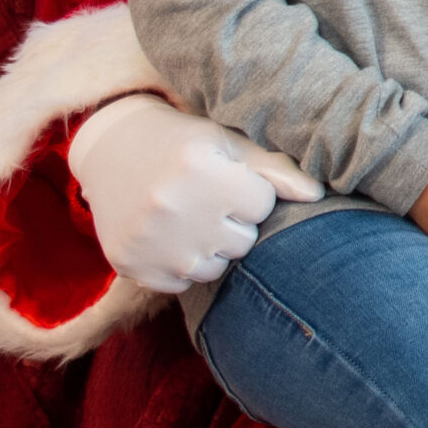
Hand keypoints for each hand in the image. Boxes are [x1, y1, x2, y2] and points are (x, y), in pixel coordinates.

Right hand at [68, 95, 322, 294]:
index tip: (228, 179)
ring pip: (214, 269)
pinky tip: (169, 236)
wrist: (111, 148)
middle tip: (208, 200)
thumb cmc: (184, 143)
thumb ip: (275, 171)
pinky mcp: (129, 264)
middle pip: (242, 241)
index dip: (250, 192)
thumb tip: (317, 195)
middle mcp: (172, 206)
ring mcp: (147, 240)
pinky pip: (181, 284)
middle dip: (234, 222)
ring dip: (211, 248)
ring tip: (191, 218)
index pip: (262, 205)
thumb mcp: (229, 143)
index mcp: (201, 168)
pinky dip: (181, 265)